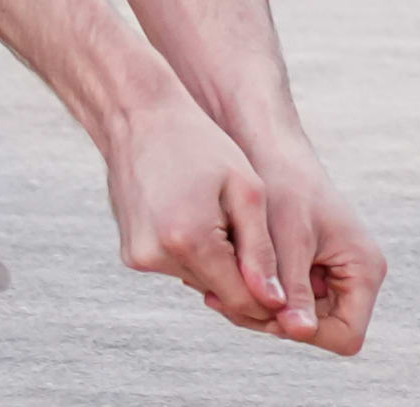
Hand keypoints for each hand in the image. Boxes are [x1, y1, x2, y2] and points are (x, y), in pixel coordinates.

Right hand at [99, 93, 287, 333]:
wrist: (137, 116)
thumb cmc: (199, 144)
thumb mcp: (246, 189)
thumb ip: (261, 250)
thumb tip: (275, 302)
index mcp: (190, 240)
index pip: (241, 299)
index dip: (269, 296)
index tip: (289, 281)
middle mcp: (158, 257)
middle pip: (219, 293)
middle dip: (244, 276)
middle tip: (257, 237)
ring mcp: (139, 259)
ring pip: (198, 282)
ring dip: (217, 263)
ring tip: (222, 218)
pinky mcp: (130, 255)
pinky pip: (176, 268)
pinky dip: (193, 253)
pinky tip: (196, 217)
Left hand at [244, 136, 386, 354]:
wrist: (270, 149)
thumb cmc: (285, 185)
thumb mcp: (290, 240)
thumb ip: (295, 289)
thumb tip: (300, 332)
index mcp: (366, 270)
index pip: (345, 335)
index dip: (306, 333)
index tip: (267, 309)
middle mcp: (356, 277)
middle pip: (317, 331)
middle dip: (274, 318)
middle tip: (229, 298)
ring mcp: (334, 275)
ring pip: (295, 318)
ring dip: (260, 306)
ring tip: (224, 284)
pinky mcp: (311, 270)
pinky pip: (285, 300)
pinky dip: (259, 292)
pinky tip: (231, 273)